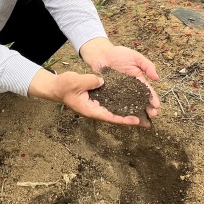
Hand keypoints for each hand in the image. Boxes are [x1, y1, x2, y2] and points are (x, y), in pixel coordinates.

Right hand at [28, 69, 147, 125]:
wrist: (56, 86)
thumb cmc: (63, 86)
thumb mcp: (75, 81)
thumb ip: (89, 81)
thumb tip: (103, 81)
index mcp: (90, 109)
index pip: (110, 116)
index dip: (123, 119)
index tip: (136, 120)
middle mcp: (96, 109)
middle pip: (116, 116)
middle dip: (131, 119)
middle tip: (148, 122)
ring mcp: (97, 105)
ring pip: (116, 110)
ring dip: (129, 112)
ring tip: (144, 114)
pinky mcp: (98, 99)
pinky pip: (112, 103)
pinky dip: (122, 103)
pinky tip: (132, 101)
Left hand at [78, 38, 160, 122]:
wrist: (101, 55)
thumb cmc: (119, 54)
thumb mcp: (136, 57)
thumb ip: (147, 66)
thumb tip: (157, 77)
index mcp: (139, 80)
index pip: (147, 91)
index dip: (153, 98)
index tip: (157, 105)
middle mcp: (131, 89)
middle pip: (140, 100)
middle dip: (147, 107)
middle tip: (153, 114)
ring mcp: (120, 93)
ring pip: (129, 104)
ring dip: (136, 111)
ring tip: (141, 119)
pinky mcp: (110, 94)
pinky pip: (115, 103)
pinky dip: (120, 110)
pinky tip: (124, 116)